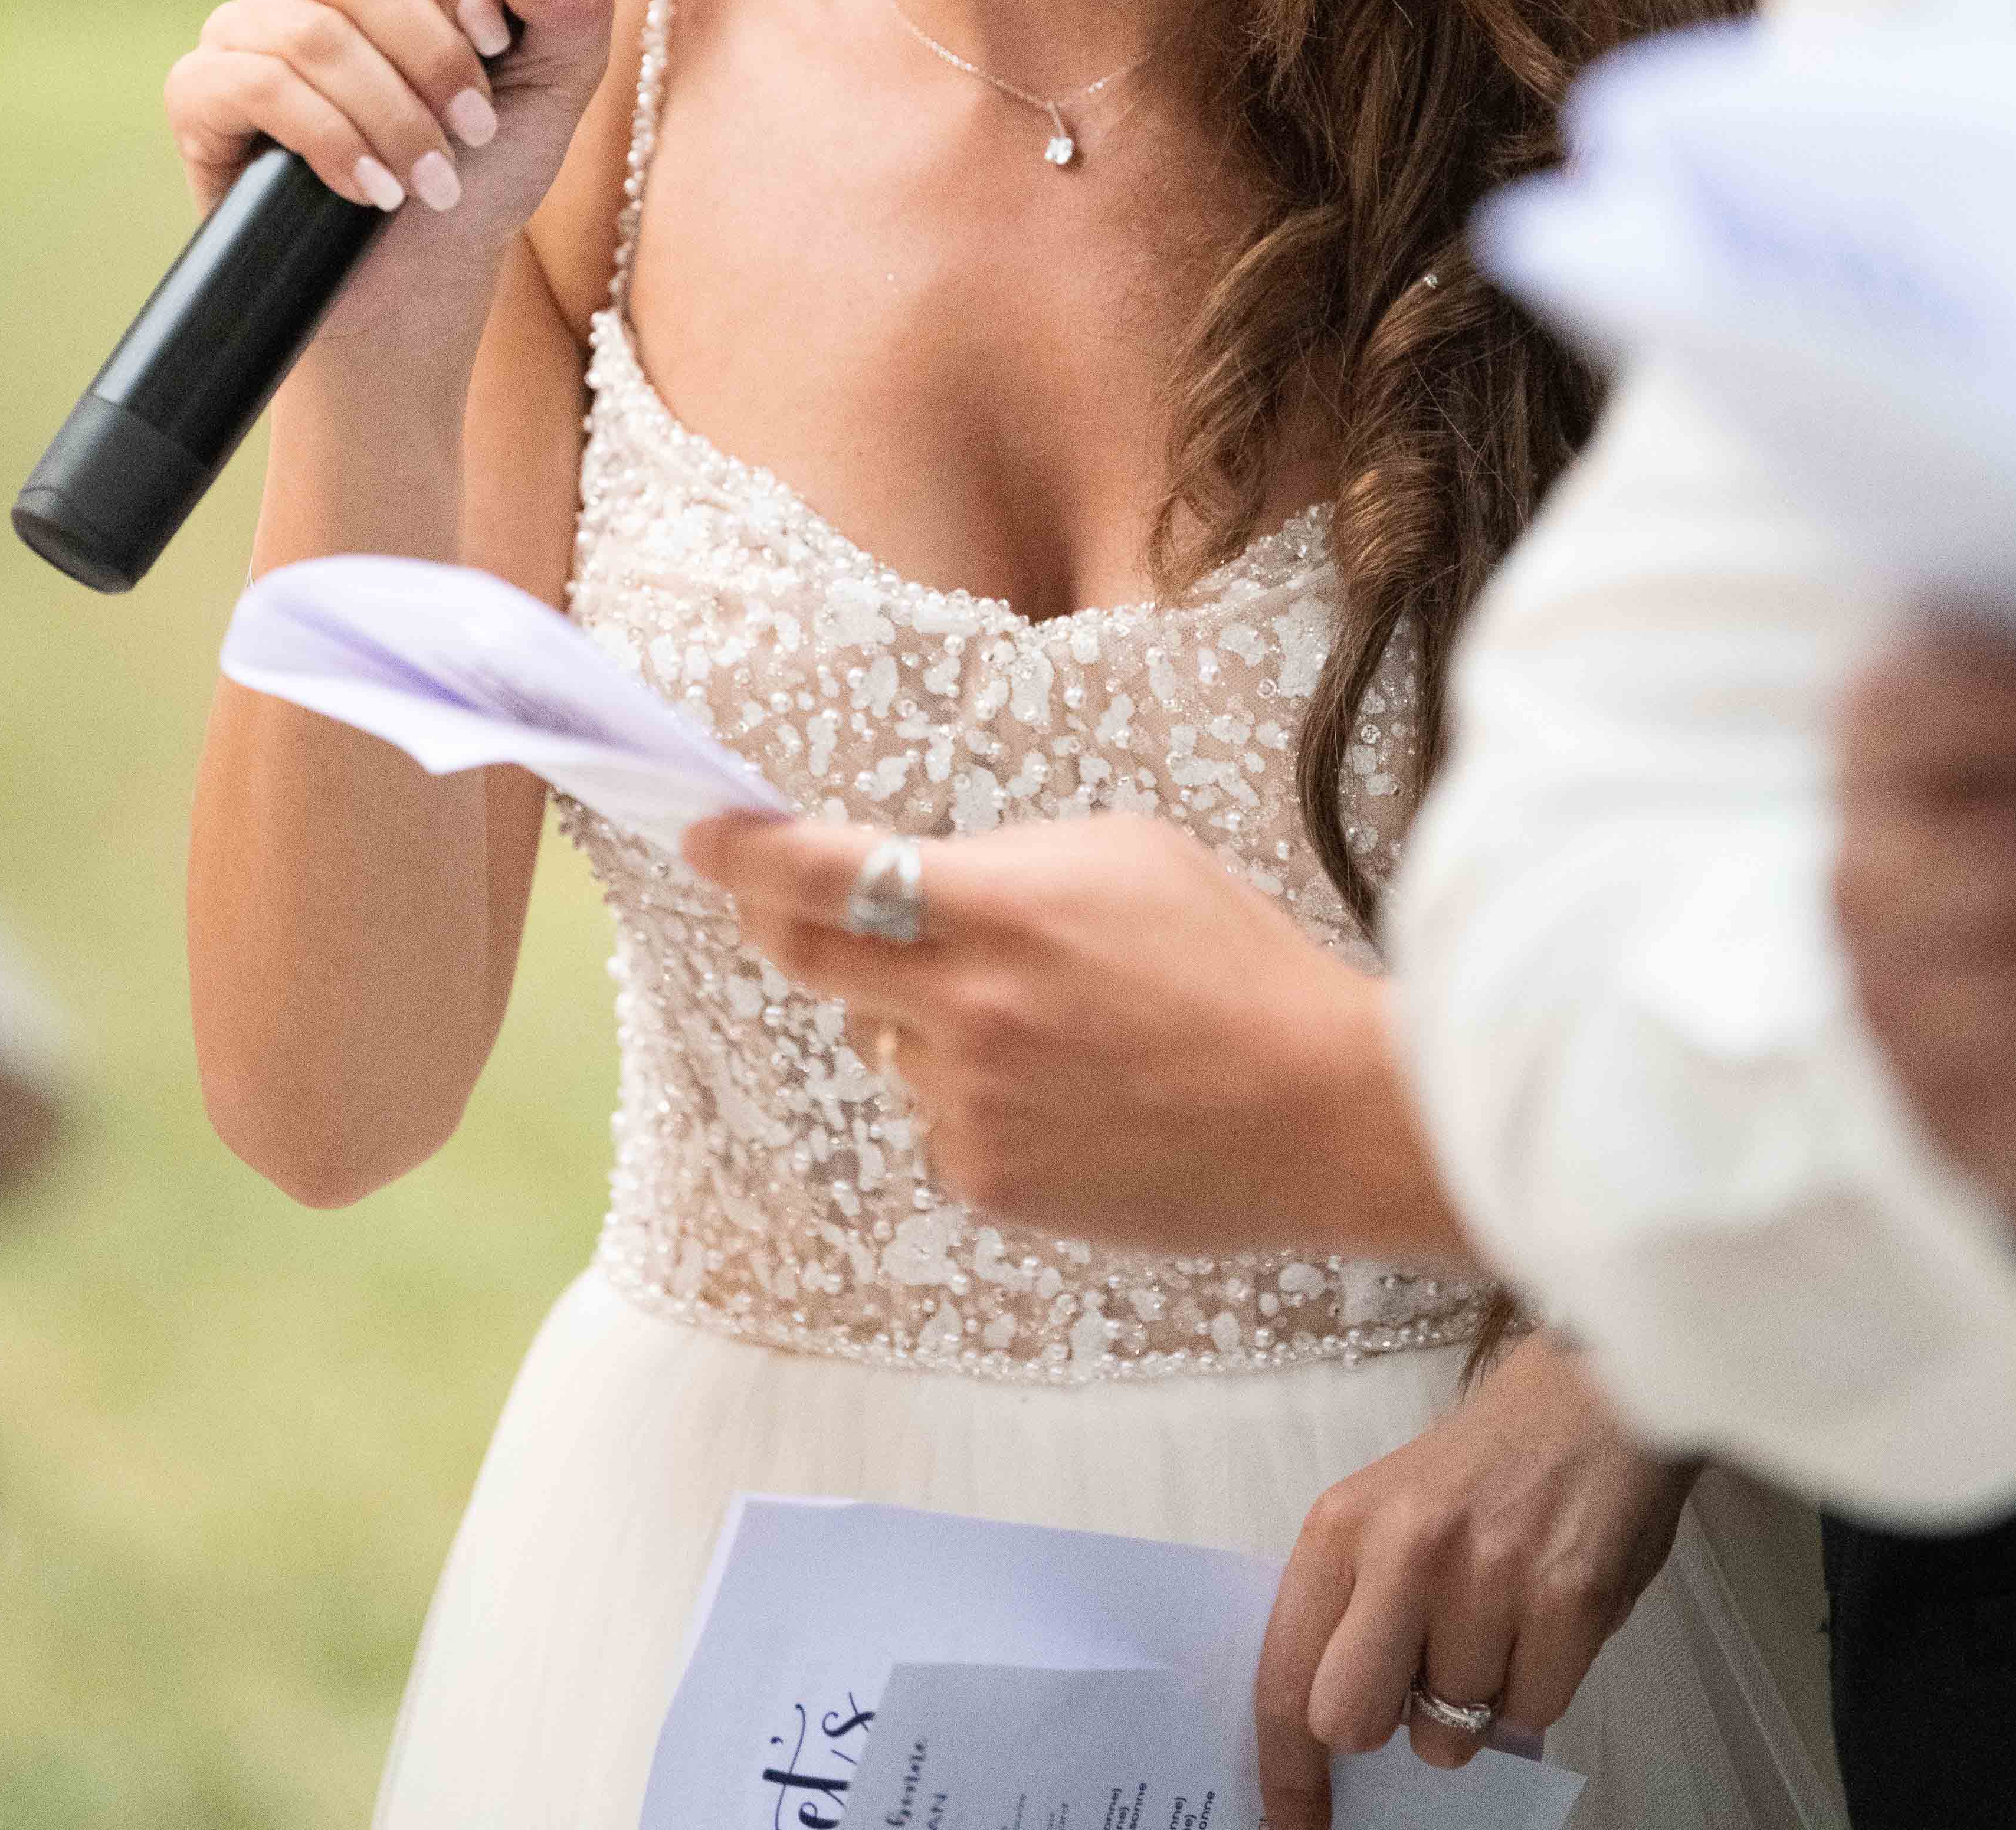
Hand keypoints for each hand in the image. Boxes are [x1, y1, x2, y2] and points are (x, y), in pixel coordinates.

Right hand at [164, 0, 613, 350]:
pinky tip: (372, 188)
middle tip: (476, 129)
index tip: (495, 35)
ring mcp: (240, 27)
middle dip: (431, 57)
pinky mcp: (200, 93)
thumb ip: (575, 4)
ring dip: (392, 114)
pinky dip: (330, 140)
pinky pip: (254, 84)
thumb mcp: (557, 81)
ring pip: (310, 32)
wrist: (423, 270)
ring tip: (437, 179)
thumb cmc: (485, 160)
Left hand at [682, 810, 1478, 1267]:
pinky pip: (934, 1119)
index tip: (701, 834)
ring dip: (921, 1018)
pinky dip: (969, 1093)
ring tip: (1041, 1020)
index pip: (821, 874)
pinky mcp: (985, 1182)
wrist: (1314, 1110)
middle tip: (773, 896)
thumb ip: (1003, 863)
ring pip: (885, 1042)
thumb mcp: (1123, 853)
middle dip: (778, 919)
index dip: (742, 851)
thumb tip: (914, 877)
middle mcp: (961, 1011)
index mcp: (996, 911)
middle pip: (809, 960)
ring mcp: (966, 1106)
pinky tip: (1064, 1090)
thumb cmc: (1232, 960)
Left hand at [1255, 1331, 1693, 1828]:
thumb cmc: (1485, 1463)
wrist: (1595, 1393)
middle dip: (1385, 1722)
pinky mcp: (1568, 1605)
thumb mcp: (1387, 1509)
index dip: (1286, 1770)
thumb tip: (1330, 1724)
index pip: (1288, 1679)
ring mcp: (1490, 1579)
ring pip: (1449, 1734)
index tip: (1289, 1821)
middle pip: (1353, 1721)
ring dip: (1472, 1701)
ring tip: (1496, 1616)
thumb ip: (1354, 1605)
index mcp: (1344, 1524)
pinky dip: (1534, 1687)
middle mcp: (1407, 1549)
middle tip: (1417, 1681)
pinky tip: (1542, 1616)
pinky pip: (1529, 1715)